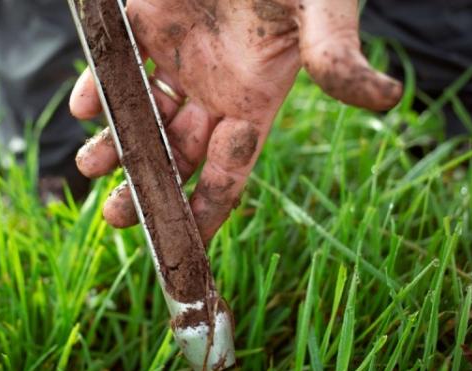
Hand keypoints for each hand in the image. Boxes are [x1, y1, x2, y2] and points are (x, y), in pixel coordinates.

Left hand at [70, 0, 401, 241]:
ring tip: (90, 166)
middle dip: (146, 188)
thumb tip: (387, 98)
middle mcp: (213, 88)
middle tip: (115, 216)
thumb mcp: (319, 10)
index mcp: (254, 99)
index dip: (206, 210)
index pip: (229, 170)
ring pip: (141, 117)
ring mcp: (179, 58)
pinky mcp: (146, 21)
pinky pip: (117, 63)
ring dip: (114, 143)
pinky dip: (97, 85)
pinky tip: (85, 104)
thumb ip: (335, 55)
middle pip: (176, 155)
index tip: (178, 245)